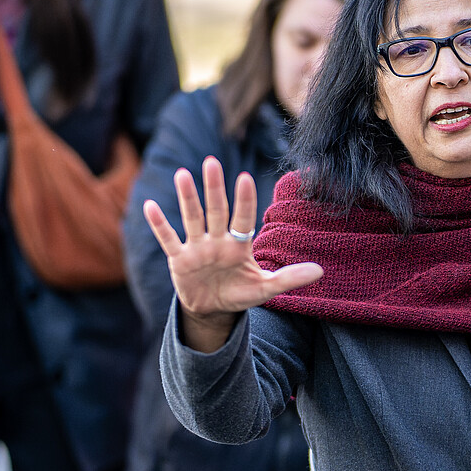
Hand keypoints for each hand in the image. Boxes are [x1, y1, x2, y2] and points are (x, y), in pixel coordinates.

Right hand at [143, 156, 321, 351]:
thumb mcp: (266, 288)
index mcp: (239, 245)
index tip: (244, 178)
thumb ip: (290, 278)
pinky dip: (159, 225)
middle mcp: (218, 241)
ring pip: (192, 218)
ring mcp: (197, 248)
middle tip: (212, 162)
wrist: (213, 309)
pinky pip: (168, 239)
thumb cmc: (240, 293)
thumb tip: (321, 271)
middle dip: (214, 188)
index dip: (244, 200)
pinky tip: (149, 206)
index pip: (243, 219)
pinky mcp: (179, 259)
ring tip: (182, 174)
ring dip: (187, 198)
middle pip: (216, 211)